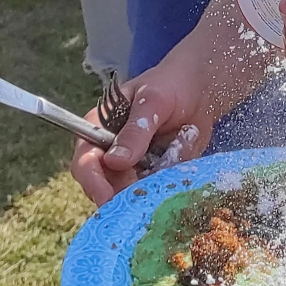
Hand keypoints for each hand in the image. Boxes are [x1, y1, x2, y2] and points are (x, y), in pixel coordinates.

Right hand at [70, 60, 215, 206]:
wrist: (199, 88)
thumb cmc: (170, 84)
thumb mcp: (153, 101)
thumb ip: (135, 130)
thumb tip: (114, 161)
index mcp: (100, 128)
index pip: (85, 160)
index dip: (92, 181)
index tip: (106, 197)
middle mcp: (111, 152)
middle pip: (103, 186)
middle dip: (121, 196)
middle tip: (143, 201)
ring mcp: (132, 167)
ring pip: (128, 195)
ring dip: (143, 197)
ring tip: (163, 193)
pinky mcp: (152, 176)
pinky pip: (151, 194)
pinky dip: (160, 195)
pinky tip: (174, 191)